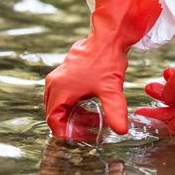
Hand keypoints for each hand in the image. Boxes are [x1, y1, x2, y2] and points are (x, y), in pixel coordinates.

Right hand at [44, 0, 160, 137]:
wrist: (108, 37)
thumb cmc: (107, 60)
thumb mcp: (111, 89)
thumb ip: (115, 111)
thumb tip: (121, 130)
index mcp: (59, 89)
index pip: (54, 121)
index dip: (67, 132)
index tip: (83, 137)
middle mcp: (54, 84)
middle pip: (56, 113)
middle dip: (72, 124)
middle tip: (91, 130)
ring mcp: (59, 77)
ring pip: (61, 104)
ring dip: (75, 114)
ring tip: (96, 119)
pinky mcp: (66, 74)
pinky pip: (65, 95)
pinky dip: (76, 104)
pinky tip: (93, 106)